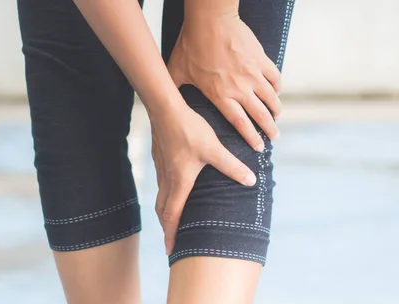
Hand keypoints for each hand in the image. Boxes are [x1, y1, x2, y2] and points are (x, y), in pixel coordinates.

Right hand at [150, 100, 256, 254]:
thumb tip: (251, 180)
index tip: (170, 250)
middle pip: (162, 212)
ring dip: (165, 214)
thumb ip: (232, 166)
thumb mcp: (214, 148)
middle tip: (170, 244)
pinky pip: (162, 186)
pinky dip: (165, 198)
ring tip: (172, 224)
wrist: (165, 109)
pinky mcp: (161, 161)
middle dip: (166, 229)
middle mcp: (168, 180)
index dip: (171, 234)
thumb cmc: (189, 129)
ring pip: (161, 199)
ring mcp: (162, 171)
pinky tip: (174, 193)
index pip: (172, 215)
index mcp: (179, 182)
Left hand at [167, 13, 281, 150]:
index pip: (240, 123)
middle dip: (269, 129)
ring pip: (271, 98)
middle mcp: (240, 88)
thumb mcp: (177, 72)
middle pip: (260, 115)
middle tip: (273, 138)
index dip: (251, 137)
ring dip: (275, 110)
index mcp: (220, 95)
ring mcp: (252, 73)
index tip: (259, 148)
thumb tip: (161, 100)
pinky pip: (275, 77)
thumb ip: (173, 89)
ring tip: (276, 118)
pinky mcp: (260, 59)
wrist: (209, 20)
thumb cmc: (190, 46)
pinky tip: (276, 94)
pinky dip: (277, 88)